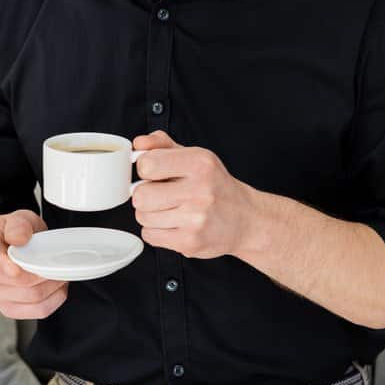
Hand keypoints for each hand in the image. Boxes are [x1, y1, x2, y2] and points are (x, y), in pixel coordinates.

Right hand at [0, 209, 68, 318]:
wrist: (1, 251)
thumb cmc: (9, 234)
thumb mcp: (15, 218)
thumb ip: (17, 225)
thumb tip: (19, 238)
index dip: (4, 266)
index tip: (16, 269)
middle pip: (19, 281)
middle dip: (45, 272)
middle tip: (57, 263)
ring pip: (31, 297)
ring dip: (53, 286)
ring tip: (58, 273)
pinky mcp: (8, 308)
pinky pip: (36, 311)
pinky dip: (54, 300)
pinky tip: (56, 288)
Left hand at [131, 130, 258, 259]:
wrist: (246, 220)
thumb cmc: (216, 187)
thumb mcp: (195, 157)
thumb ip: (163, 145)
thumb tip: (139, 143)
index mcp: (200, 163)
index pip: (147, 164)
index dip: (144, 169)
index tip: (153, 172)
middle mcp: (200, 190)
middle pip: (141, 195)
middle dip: (144, 195)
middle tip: (159, 194)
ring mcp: (195, 218)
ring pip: (143, 216)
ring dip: (150, 214)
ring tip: (170, 210)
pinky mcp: (190, 241)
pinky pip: (150, 235)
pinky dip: (156, 231)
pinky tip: (173, 224)